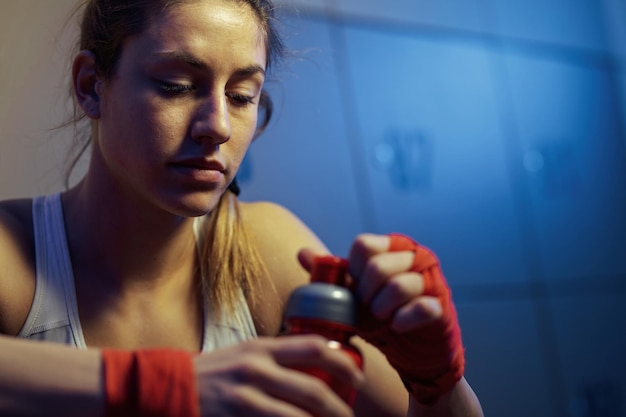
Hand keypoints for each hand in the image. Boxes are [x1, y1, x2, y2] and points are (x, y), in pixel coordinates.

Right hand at [194, 335, 363, 416]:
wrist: (165, 387)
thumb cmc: (211, 373)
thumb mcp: (244, 354)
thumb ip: (275, 359)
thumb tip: (315, 369)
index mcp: (261, 348)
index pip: (314, 346)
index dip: (343, 363)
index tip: (357, 377)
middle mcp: (256, 370)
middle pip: (314, 390)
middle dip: (340, 409)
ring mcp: (244, 399)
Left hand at [299, 233, 463, 404]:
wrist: (411, 347)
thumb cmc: (381, 314)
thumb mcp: (353, 295)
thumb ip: (333, 275)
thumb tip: (303, 253)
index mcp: (391, 247)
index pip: (364, 245)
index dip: (353, 271)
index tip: (354, 290)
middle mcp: (414, 256)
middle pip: (378, 265)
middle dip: (364, 293)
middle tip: (365, 308)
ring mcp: (431, 279)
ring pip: (399, 285)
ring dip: (382, 307)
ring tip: (380, 317)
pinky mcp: (441, 304)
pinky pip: (421, 307)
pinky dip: (402, 320)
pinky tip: (396, 326)